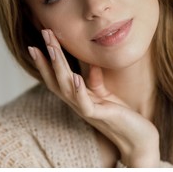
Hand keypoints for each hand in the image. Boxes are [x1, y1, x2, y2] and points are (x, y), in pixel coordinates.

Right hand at [28, 29, 159, 166]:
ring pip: (65, 86)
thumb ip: (94, 80)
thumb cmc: (119, 115)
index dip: (45, 61)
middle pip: (56, 77)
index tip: (35, 43)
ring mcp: (85, 109)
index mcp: (76, 96)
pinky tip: (75, 76)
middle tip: (44, 33)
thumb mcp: (104, 94)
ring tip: (52, 47)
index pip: (55, 76)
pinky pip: (85, 103)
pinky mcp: (98, 116)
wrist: (136, 138)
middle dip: (49, 55)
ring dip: (58, 66)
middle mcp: (75, 102)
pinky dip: (78, 90)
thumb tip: (90, 64)